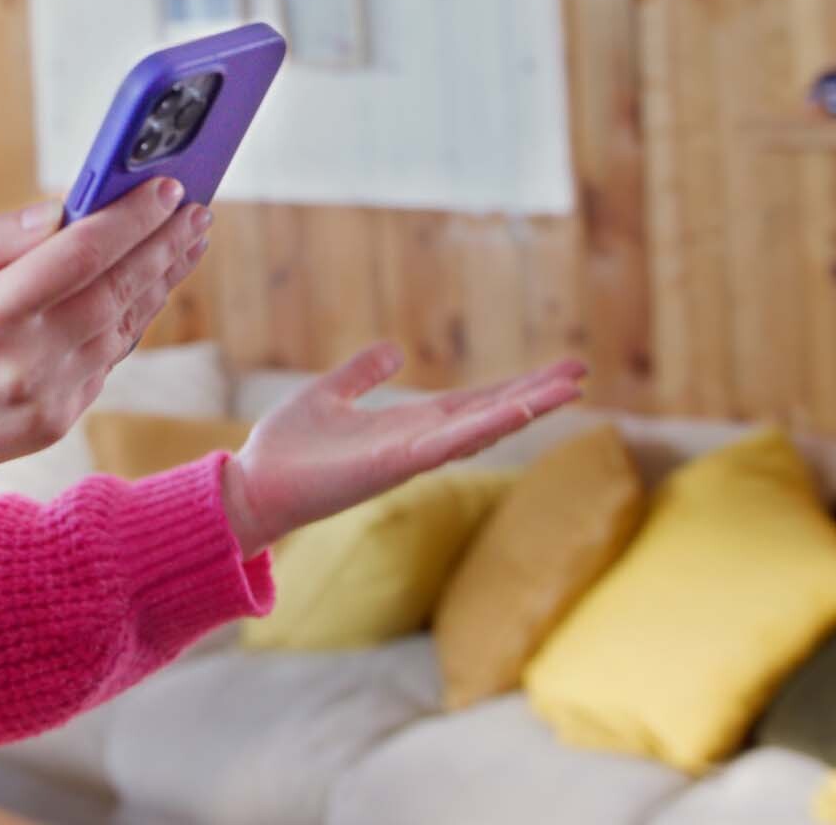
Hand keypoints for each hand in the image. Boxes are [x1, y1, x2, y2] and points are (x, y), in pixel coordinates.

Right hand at [0, 178, 211, 516]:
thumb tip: (58, 211)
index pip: (78, 255)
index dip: (129, 218)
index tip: (166, 187)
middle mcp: (24, 364)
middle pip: (116, 290)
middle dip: (163, 244)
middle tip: (197, 207)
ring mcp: (47, 399)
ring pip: (124, 326)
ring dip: (162, 279)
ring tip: (189, 239)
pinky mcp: (59, 421)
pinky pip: (110, 358)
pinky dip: (134, 316)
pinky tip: (151, 283)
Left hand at [221, 346, 586, 555]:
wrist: (253, 485)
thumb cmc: (285, 449)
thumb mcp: (329, 394)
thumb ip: (361, 374)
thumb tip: (392, 350)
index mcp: (408, 425)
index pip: (475, 403)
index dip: (517, 388)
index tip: (558, 372)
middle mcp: (419, 442)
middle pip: (491, 414)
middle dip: (537, 395)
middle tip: (581, 374)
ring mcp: (412, 456)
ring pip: (482, 429)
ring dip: (526, 409)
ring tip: (569, 388)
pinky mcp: (395, 466)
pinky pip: (448, 444)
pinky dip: (485, 427)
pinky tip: (518, 411)